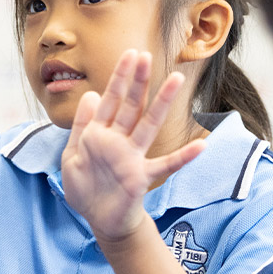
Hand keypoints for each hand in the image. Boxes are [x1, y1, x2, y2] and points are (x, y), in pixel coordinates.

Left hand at [61, 50, 203, 242]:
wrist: (97, 219)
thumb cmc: (85, 188)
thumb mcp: (72, 154)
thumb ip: (81, 125)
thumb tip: (91, 94)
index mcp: (99, 134)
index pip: (110, 100)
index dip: (119, 78)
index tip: (129, 54)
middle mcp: (118, 141)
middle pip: (130, 106)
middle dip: (136, 81)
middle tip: (145, 55)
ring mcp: (131, 158)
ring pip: (148, 125)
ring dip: (161, 103)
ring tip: (175, 80)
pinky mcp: (141, 177)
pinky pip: (165, 165)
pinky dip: (183, 157)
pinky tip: (200, 145)